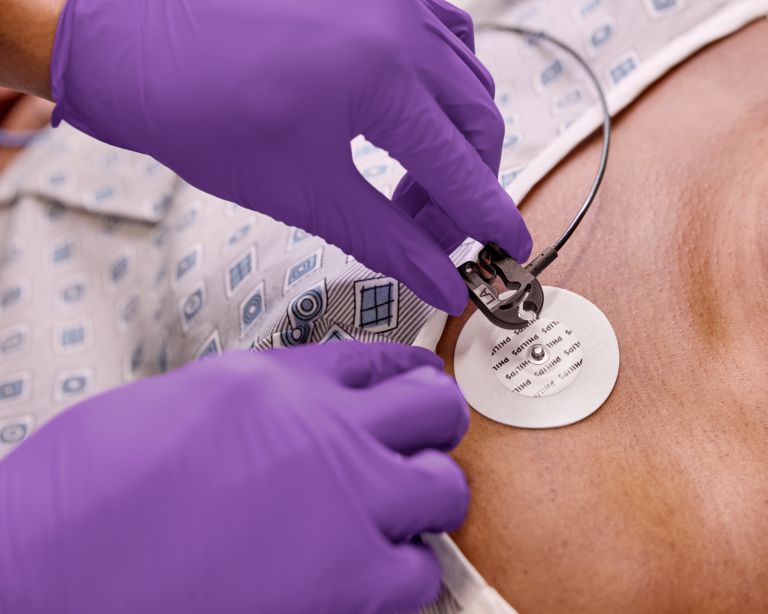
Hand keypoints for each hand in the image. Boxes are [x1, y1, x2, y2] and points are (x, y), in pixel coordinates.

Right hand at [0, 343, 469, 613]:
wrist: (48, 569)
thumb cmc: (93, 489)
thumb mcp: (185, 405)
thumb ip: (262, 405)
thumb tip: (300, 415)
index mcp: (280, 382)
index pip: (380, 361)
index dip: (406, 375)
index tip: (415, 388)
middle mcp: (327, 430)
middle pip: (435, 408)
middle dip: (435, 427)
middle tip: (419, 449)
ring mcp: (347, 505)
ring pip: (444, 490)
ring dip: (424, 506)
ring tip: (391, 522)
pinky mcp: (349, 586)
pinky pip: (418, 575)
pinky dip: (402, 577)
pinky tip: (367, 578)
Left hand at [50, 0, 531, 314]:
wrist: (135, 43)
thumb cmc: (200, 113)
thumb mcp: (304, 192)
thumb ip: (388, 241)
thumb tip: (442, 282)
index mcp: (384, 76)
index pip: (464, 169)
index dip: (491, 221)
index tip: (511, 252)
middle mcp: (402, 22)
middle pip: (479, 122)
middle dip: (465, 188)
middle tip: (431, 232)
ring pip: (466, 79)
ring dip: (455, 140)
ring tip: (411, 183)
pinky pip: (442, 36)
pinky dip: (442, 87)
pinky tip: (412, 116)